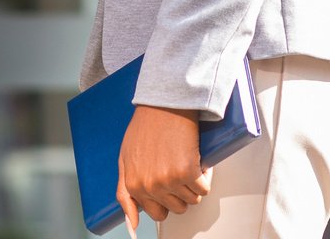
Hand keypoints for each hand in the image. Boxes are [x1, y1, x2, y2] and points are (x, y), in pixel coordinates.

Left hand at [116, 104, 209, 228]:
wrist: (163, 104)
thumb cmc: (145, 128)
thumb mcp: (125, 160)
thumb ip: (125, 193)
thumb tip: (133, 226)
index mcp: (134, 185)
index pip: (156, 213)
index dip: (165, 200)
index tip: (168, 187)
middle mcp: (150, 186)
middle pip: (177, 209)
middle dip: (180, 193)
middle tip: (177, 170)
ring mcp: (169, 180)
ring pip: (192, 200)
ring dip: (193, 184)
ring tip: (185, 161)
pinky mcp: (188, 171)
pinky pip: (204, 188)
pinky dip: (205, 177)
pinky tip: (196, 160)